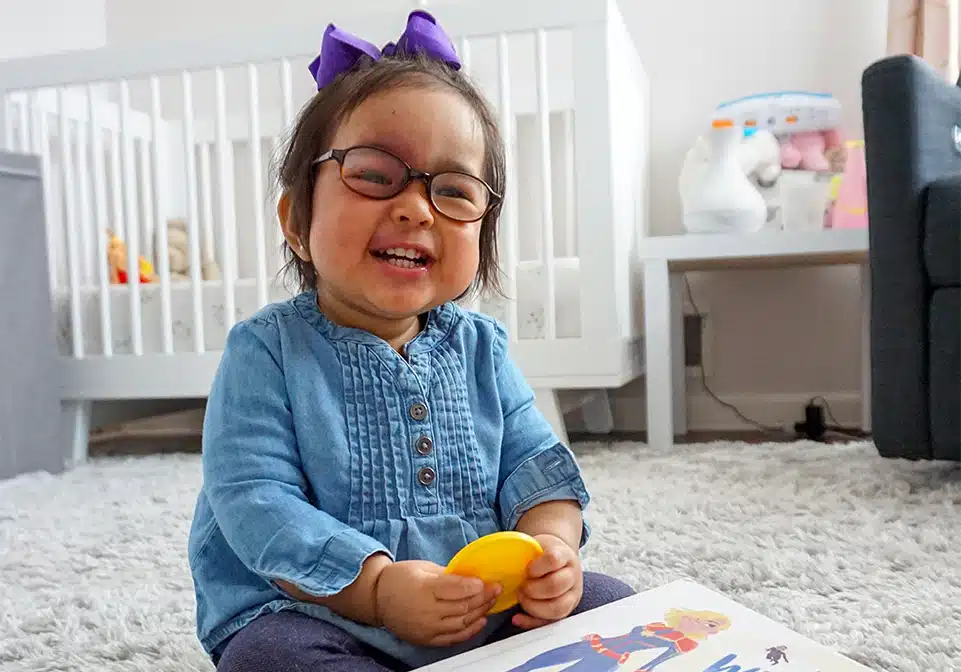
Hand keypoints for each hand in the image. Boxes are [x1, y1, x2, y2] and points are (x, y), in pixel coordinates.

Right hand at [375, 560, 500, 646]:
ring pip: (462, 623)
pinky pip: (454, 638)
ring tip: (491, 603)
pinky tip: (480, 621)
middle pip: (463, 607)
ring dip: (480, 613)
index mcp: (424, 588)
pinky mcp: (427, 640)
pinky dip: (470, 631)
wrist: (377, 599)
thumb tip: (469, 577)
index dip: (475, 586)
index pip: (456, 589)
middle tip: (495, 589)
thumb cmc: (399, 578)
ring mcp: (427, 628)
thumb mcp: (422, 567)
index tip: (486, 581)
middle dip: (483, 598)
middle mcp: (426, 611)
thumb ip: (446, 574)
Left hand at [513, 534, 582, 628]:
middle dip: (533, 590)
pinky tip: (517, 618)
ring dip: (534, 608)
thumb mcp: (537, 546)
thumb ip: (524, 552)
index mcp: (565, 556)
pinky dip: (532, 622)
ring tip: (521, 600)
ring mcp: (572, 596)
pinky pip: (551, 623)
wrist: (560, 560)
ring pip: (558, 608)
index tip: (527, 570)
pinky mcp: (566, 611)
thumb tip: (501, 560)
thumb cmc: (544, 554)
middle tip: (521, 588)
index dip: (537, 567)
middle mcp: (573, 576)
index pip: (554, 560)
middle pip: (556, 586)